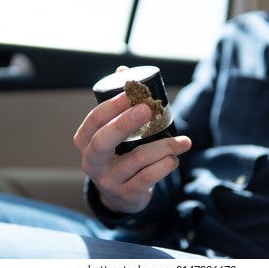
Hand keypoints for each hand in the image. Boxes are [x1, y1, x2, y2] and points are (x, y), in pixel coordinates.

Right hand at [73, 74, 191, 213]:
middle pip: (105, 140)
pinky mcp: (127, 194)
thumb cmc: (119, 156)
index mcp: (85, 142)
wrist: (121, 197)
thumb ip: (117, 106)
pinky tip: (174, 159)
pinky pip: (150, 176)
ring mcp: (108, 181)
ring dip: (165, 146)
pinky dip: (167, 164)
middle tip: (149, 108)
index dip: (112, 106)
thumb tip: (124, 70)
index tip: (131, 93)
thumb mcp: (113, 135)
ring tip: (183, 142)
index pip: (94, 121)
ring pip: (138, 158)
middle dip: (127, 122)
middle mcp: (92, 162)